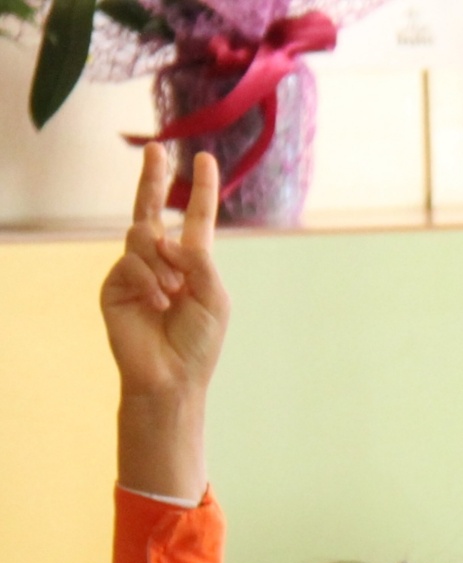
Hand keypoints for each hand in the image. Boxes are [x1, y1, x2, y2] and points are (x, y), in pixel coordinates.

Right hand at [103, 144, 226, 405]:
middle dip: (153, 178)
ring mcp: (134, 271)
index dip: (200, 189)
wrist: (172, 376)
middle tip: (157, 149)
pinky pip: (131, 262)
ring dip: (164, 264)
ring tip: (172, 294)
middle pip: (152, 210)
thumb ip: (199, 261)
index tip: (203, 159)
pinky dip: (149, 280)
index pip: (195, 219)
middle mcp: (161, 262)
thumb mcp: (213, 296)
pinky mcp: (114, 285)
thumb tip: (166, 236)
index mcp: (191, 263)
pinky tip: (157, 303)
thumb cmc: (199, 342)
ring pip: (143, 237)